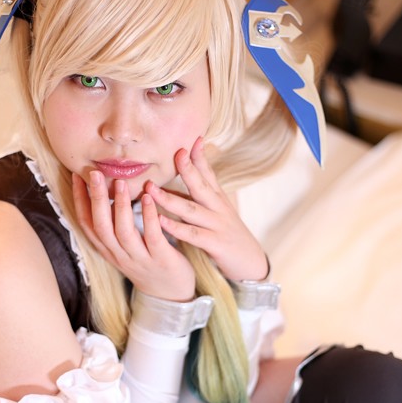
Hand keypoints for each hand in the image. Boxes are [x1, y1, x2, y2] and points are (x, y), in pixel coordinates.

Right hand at [72, 171, 195, 300]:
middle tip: (94, 174)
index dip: (79, 201)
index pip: (86, 224)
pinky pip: (152, 237)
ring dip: (121, 206)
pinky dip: (149, 216)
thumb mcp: (123, 246)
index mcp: (108, 250)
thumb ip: (114, 224)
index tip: (77, 176)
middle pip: (101, 226)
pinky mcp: (161, 260)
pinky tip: (149, 198)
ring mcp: (139, 258)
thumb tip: (105, 191)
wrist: (171, 294)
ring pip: (123, 232)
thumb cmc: (147, 261)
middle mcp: (119, 255)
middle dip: (96, 199)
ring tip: (120, 183)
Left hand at [146, 137, 268, 281]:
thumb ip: (205, 193)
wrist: (250, 263)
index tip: (192, 140)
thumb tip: (193, 173)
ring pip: (191, 209)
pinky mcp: (215, 244)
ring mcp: (217, 226)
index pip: (209, 173)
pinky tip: (160, 221)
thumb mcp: (220, 210)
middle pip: (201, 186)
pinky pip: (192, 234)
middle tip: (175, 153)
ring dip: (169, 199)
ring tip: (151, 189)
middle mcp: (218, 208)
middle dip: (187, 169)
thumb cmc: (229, 234)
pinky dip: (176, 227)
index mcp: (218, 199)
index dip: (200, 157)